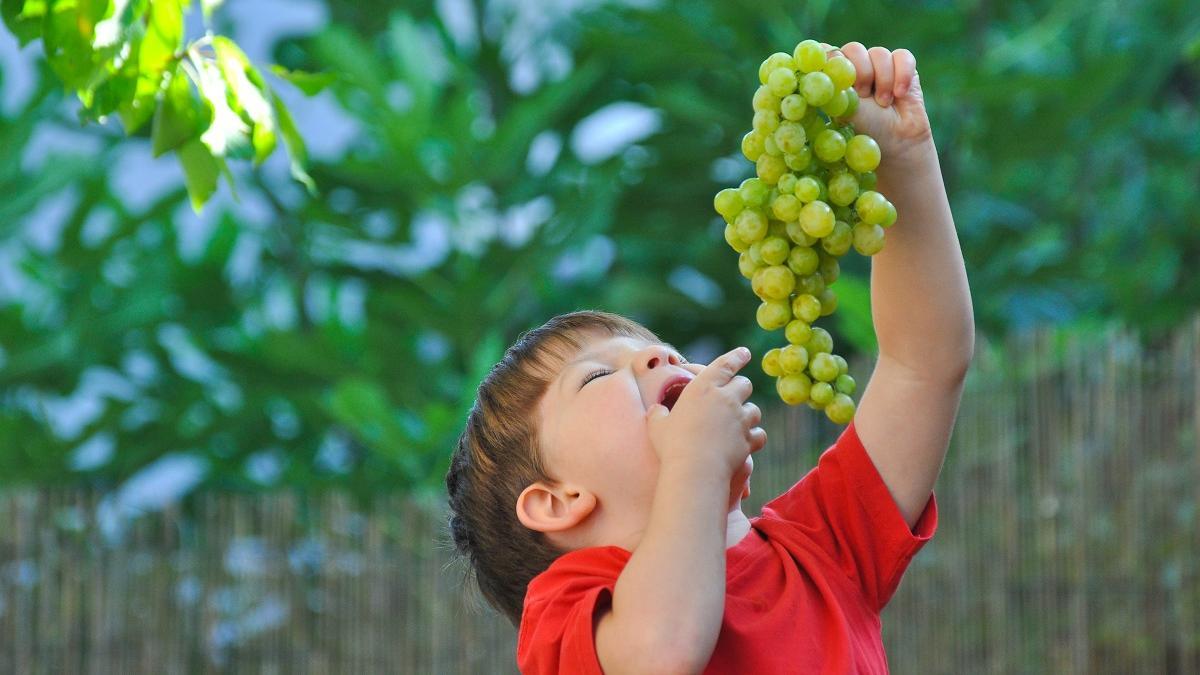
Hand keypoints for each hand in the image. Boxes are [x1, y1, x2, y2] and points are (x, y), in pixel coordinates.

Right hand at [645, 347, 766, 479]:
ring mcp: (740, 419)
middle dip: (741, 389)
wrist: (694, 471)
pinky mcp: (748, 440)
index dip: (737, 357)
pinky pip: (759, 434)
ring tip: (739, 422)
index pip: (725, 364)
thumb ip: (658, 413)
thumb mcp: (656, 425)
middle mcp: (726, 399)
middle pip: (745, 384)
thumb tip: (656, 410)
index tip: (745, 353)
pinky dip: (754, 437)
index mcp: (703, 387)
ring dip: (748, 414)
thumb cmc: (672, 446)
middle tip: (734, 396)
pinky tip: (748, 442)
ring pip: (754, 410)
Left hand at [819, 42, 933, 166]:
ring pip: (879, 53)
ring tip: (884, 103)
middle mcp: (856, 67)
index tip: (840, 81)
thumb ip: (831, 87)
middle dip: (861, 73)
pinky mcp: (903, 67)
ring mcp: (879, 66)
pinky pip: (902, 56)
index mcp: (835, 77)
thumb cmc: (865, 131)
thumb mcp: (842, 109)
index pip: (827, 52)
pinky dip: (902, 74)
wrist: (896, 142)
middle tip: (864, 96)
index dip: (833, 62)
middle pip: (854, 49)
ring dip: (883, 79)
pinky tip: (900, 94)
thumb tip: (815, 67)